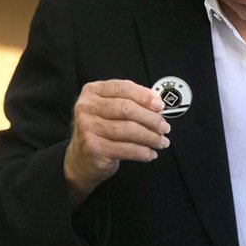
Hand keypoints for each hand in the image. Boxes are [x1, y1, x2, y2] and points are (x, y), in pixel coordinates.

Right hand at [63, 79, 169, 202]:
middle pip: (127, 109)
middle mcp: (87, 107)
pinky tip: (149, 153)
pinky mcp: (93, 147)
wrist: (81, 157)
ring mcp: (87, 127)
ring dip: (150, 137)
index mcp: (93, 91)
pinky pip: (125, 148)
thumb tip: (157, 100)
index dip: (145, 96)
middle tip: (164, 127)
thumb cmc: (102, 130)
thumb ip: (132, 100)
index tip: (160, 106)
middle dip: (151, 119)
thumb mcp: (112, 109)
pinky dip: (142, 152)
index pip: (123, 87)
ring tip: (161, 142)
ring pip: (128, 129)